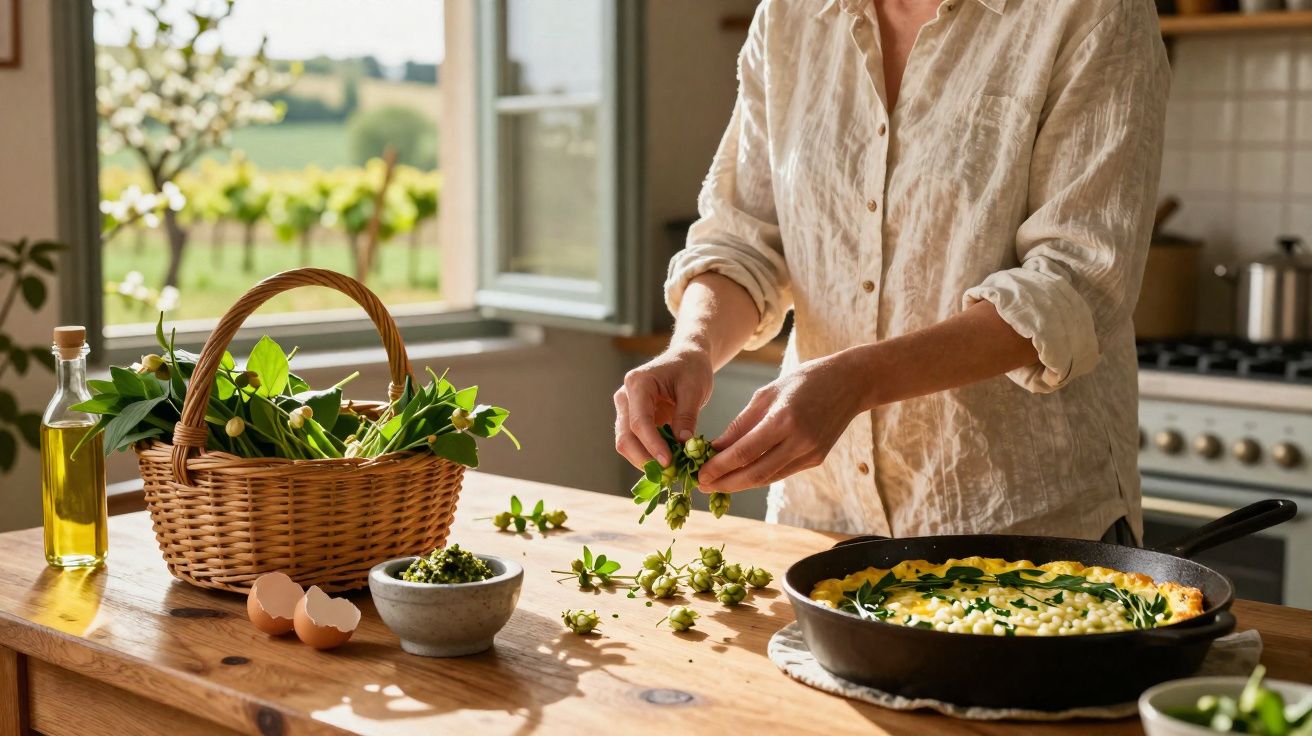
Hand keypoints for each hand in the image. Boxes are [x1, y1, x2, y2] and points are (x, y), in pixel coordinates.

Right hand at [614, 348, 713, 467]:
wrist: (686, 359)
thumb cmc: (691, 369)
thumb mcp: (694, 389)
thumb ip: (687, 416)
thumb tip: (683, 444)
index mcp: (638, 383)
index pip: (639, 421)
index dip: (652, 445)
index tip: (669, 462)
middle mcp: (625, 396)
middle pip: (626, 436)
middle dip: (645, 459)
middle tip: (668, 475)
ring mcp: (626, 409)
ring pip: (626, 443)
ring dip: (645, 461)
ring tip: (669, 473)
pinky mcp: (632, 420)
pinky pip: (635, 442)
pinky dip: (648, 455)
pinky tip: (666, 464)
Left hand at [698, 353, 864, 492]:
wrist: (849, 383)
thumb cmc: (802, 381)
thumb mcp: (766, 394)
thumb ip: (741, 424)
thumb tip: (715, 448)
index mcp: (783, 419)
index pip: (743, 452)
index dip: (718, 467)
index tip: (699, 474)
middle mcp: (799, 441)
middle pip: (755, 473)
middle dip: (725, 483)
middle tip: (702, 485)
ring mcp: (810, 453)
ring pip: (768, 478)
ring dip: (740, 484)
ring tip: (717, 484)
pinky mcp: (816, 459)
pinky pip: (781, 472)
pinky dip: (759, 475)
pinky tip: (741, 476)